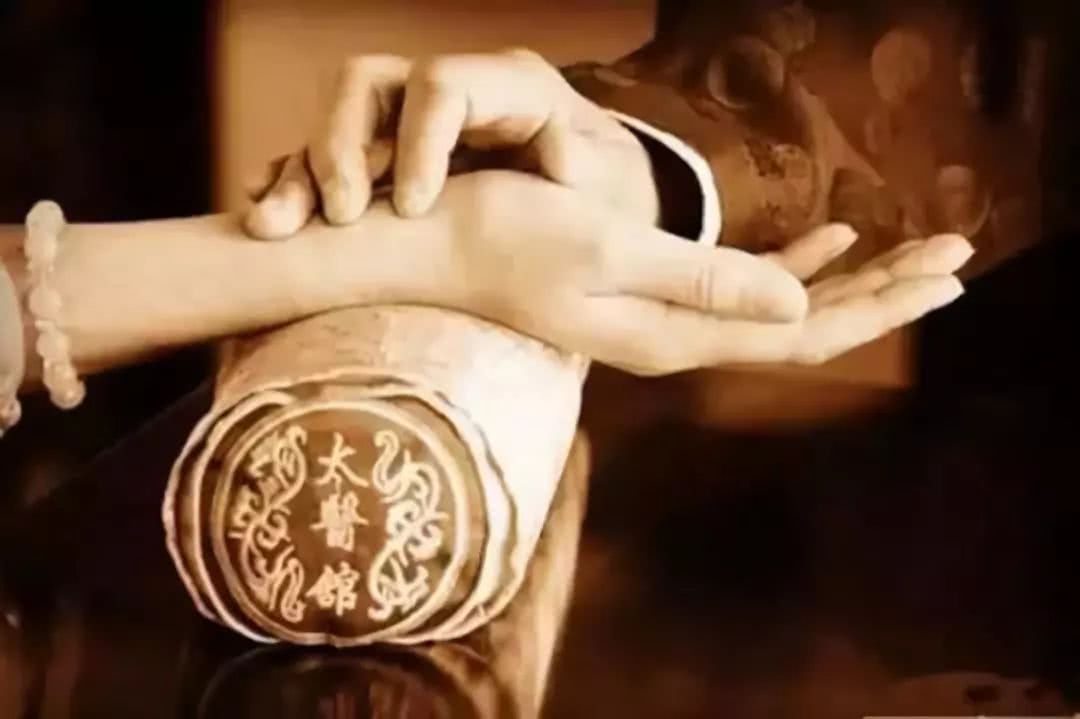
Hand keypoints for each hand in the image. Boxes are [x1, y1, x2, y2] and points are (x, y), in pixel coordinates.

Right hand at [244, 49, 657, 239]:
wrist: (591, 206)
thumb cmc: (602, 197)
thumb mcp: (607, 186)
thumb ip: (584, 167)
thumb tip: (555, 151)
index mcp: (508, 86)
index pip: (442, 84)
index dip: (418, 140)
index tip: (413, 209)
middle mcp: (449, 91)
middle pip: (367, 83)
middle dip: (339, 146)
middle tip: (340, 217)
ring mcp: (408, 119)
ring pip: (333, 118)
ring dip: (299, 169)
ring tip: (274, 227)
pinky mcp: (384, 151)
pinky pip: (321, 153)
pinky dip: (290, 179)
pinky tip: (266, 210)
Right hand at [313, 170, 967, 374]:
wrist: (430, 248)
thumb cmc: (505, 238)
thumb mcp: (608, 252)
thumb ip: (704, 282)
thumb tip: (800, 312)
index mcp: (677, 332)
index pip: (805, 334)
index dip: (880, 303)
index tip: (948, 268)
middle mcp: (679, 336)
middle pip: (807, 327)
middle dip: (884, 292)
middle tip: (959, 255)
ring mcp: (663, 319)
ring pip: (782, 310)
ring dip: (848, 283)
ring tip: (911, 254)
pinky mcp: (648, 293)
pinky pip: (742, 288)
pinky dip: (790, 268)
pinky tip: (819, 245)